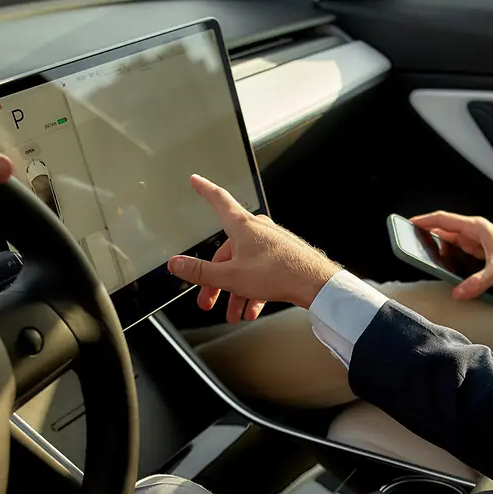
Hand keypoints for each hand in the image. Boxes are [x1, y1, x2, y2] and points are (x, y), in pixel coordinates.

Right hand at [168, 175, 340, 320]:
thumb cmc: (279, 273)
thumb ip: (201, 271)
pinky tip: (251, 309)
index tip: (196, 180)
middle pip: (226, 252)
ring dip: (235, 292)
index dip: (204, 189)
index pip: (218, 200)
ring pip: (244, 266)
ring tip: (234, 313)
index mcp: (241, 226)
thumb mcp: (230, 276)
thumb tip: (176, 263)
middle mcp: (257, 230)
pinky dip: (253, 290)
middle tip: (207, 301)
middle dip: (215, 280)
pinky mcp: (283, 256)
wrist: (315, 283)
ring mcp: (271, 243)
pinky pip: (260, 272)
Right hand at [411, 211, 492, 299]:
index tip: (407, 224)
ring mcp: (477, 244)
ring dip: (436, 249)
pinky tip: (440, 268)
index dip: (425, 220)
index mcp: (477, 228)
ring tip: (421, 257)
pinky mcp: (479, 256)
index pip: (444, 220)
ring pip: (449, 243)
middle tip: (408, 243)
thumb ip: (477, 282)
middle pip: (443, 230)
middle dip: (425, 235)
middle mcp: (475, 233)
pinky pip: (457, 254)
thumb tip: (457, 293)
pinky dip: (446, 259)